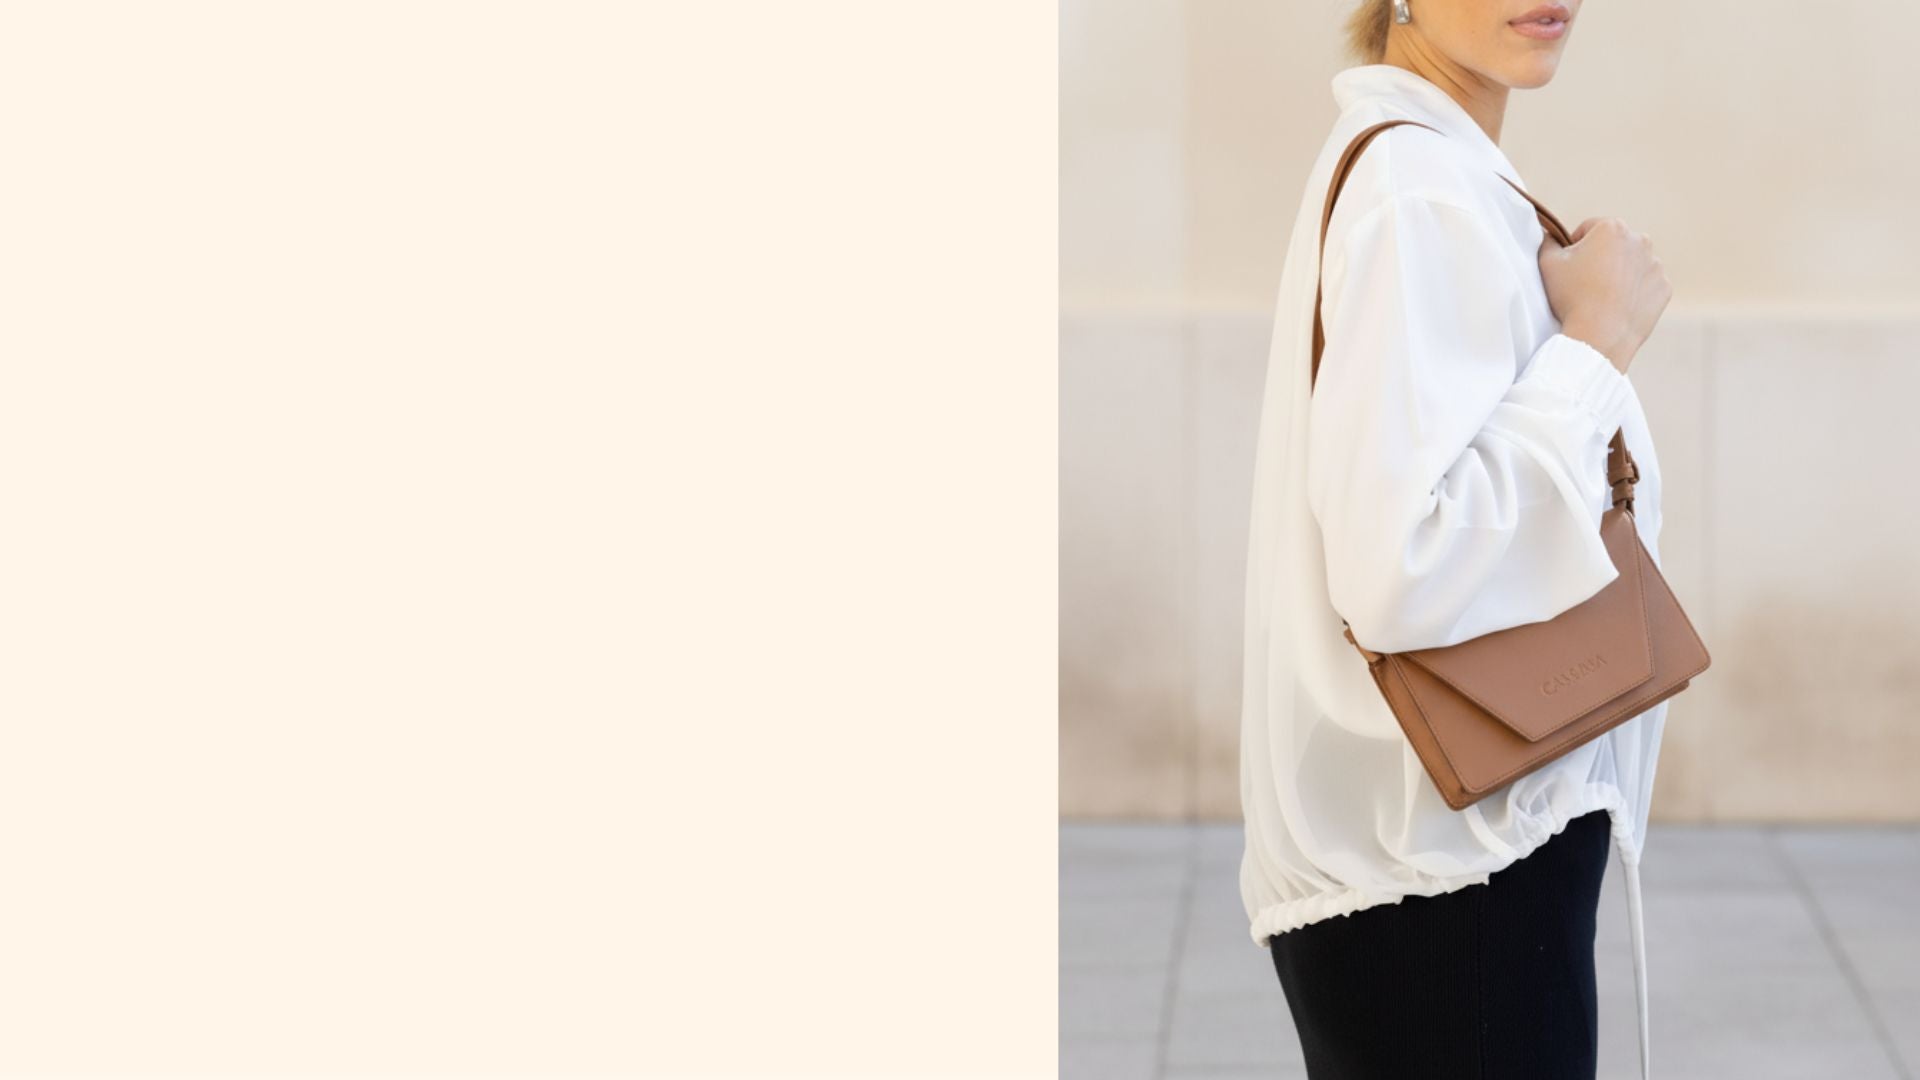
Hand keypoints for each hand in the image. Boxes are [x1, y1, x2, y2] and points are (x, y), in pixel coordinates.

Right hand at [1538, 217, 1671, 373]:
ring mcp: (1655, 265)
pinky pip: (1646, 285)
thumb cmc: (1572, 297)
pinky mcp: (1664, 287)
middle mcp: (1640, 240)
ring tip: (1602, 296)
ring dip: (1620, 273)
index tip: (1571, 267)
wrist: (1599, 335)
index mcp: (1612, 228)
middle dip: (1601, 257)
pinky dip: (1634, 292)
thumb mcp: (1547, 263)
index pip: (1589, 228)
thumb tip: (1549, 234)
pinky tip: (1618, 306)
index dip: (1575, 246)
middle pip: (1614, 244)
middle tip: (1585, 282)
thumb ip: (1548, 241)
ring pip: (1632, 264)